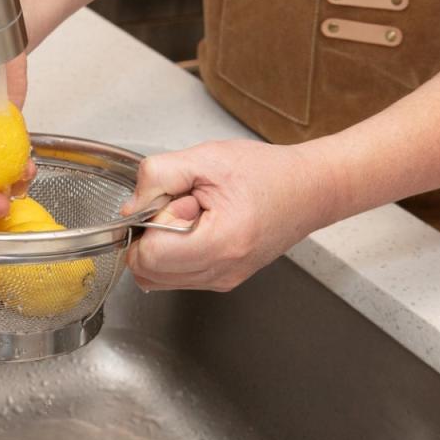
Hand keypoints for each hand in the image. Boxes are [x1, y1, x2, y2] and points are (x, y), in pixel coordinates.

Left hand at [122, 140, 335, 291]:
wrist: (309, 189)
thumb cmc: (266, 173)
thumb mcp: (206, 158)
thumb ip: (158, 177)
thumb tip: (130, 208)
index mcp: (220, 244)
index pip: (148, 257)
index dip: (147, 224)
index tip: (171, 202)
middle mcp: (221, 272)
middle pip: (147, 272)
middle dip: (150, 236)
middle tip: (182, 206)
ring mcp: (222, 281)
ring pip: (156, 278)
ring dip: (160, 246)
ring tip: (192, 215)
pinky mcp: (221, 280)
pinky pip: (174, 276)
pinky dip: (172, 253)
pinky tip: (197, 227)